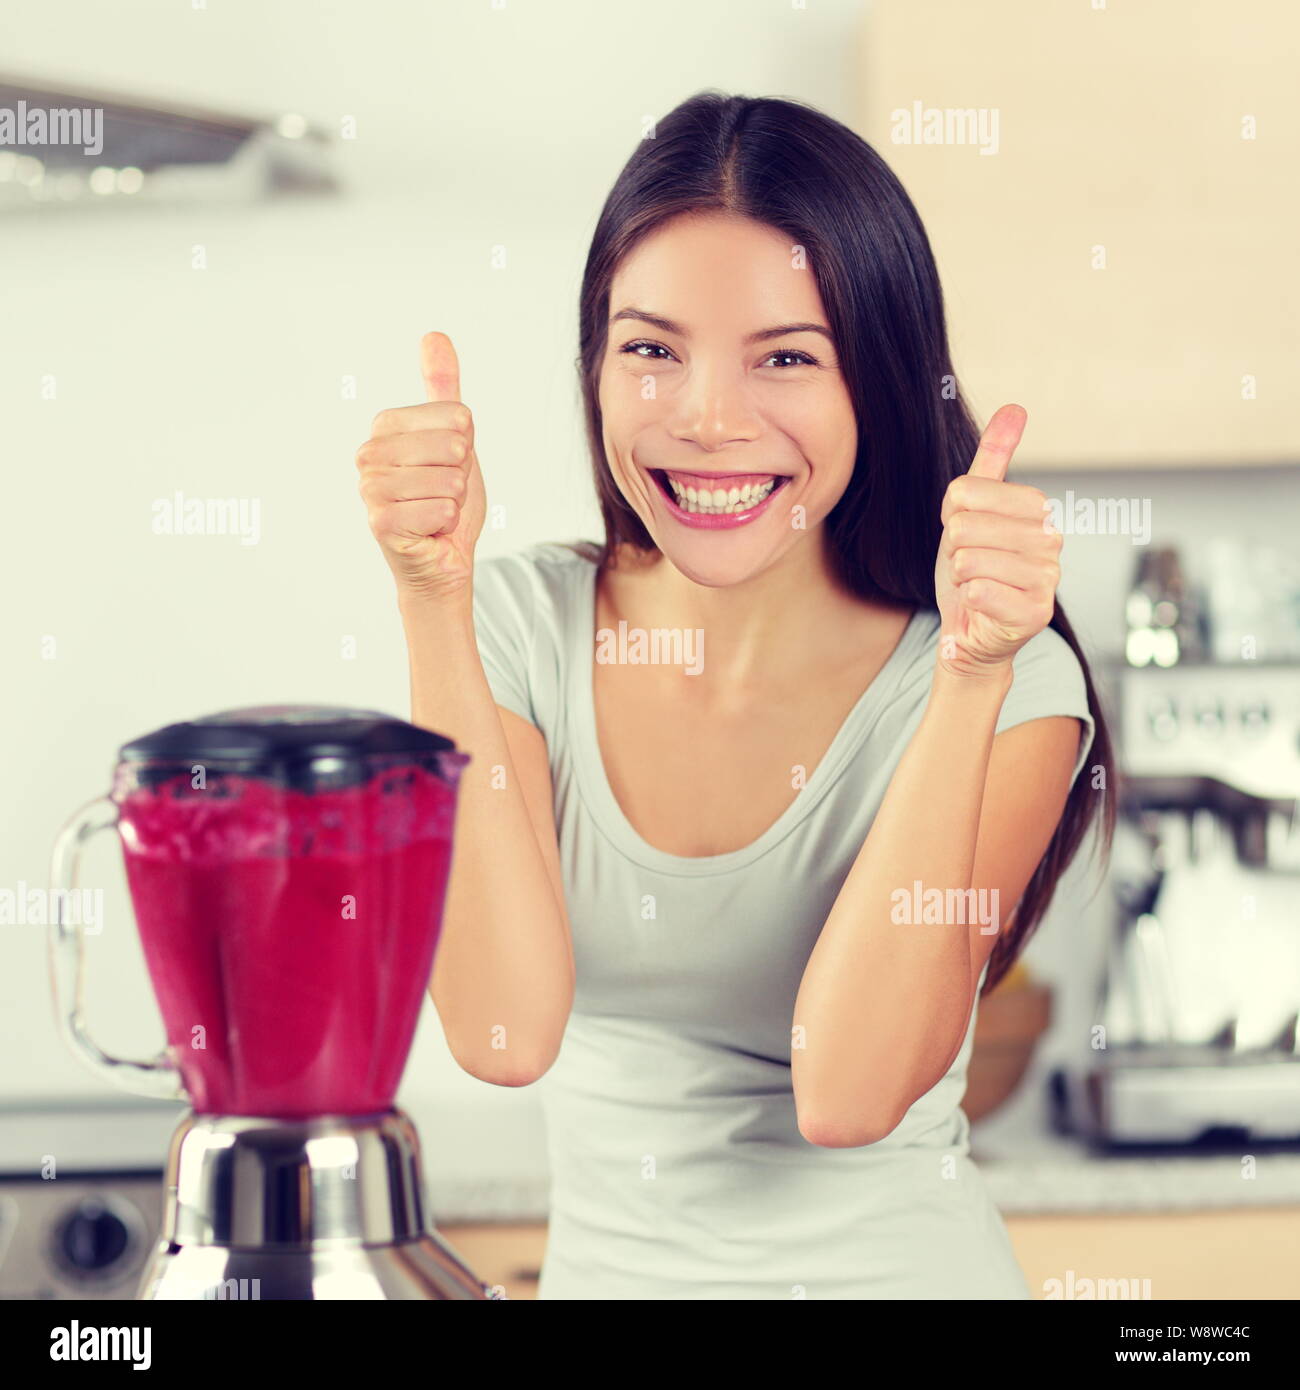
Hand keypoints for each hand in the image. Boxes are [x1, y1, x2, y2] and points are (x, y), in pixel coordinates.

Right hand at [356, 332, 485, 601]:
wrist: (442, 558)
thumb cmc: (444, 500)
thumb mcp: (453, 438)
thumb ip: (442, 388)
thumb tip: (434, 335)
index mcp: (384, 427)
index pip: (456, 416)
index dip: (465, 446)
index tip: (446, 466)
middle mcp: (369, 454)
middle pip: (453, 445)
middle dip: (461, 475)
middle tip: (443, 493)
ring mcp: (370, 489)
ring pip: (450, 479)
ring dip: (455, 502)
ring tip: (436, 511)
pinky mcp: (381, 522)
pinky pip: (443, 509)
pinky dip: (448, 524)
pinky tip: (430, 531)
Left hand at [933, 404, 1060, 679]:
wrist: (971, 635)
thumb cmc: (972, 573)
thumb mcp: (971, 512)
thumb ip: (993, 461)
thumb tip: (1015, 408)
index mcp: (1037, 511)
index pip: (965, 492)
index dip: (950, 517)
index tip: (964, 537)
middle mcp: (1051, 541)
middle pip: (965, 527)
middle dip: (954, 551)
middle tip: (969, 568)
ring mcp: (1047, 578)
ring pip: (969, 559)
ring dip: (960, 577)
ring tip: (976, 587)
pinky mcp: (1035, 613)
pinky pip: (978, 591)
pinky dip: (968, 601)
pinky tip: (981, 607)